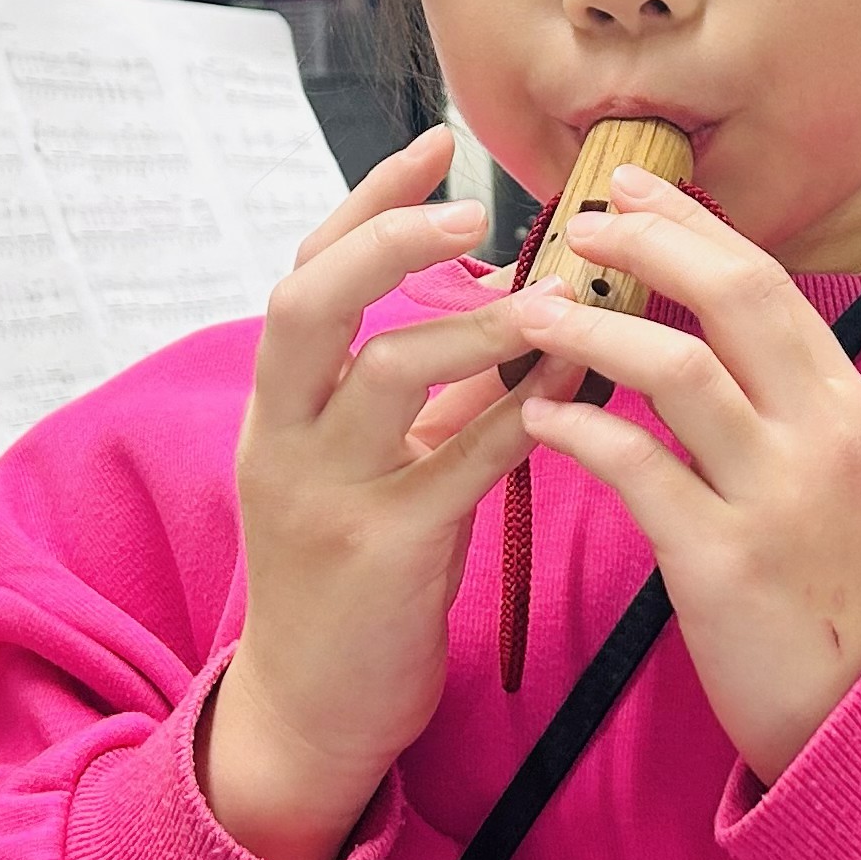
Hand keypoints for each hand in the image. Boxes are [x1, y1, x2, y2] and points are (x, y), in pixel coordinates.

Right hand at [213, 128, 543, 859]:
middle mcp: (285, 437)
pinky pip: (463, 462)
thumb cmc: (351, 578)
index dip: (366, 204)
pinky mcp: (385, 552)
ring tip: (554, 300)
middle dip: (389, 240)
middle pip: (307, 302)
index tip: (437, 146)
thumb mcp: (365, 468)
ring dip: (479, 323)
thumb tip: (510, 305)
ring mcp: (328, 493)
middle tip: (473, 213)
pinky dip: (527, 414)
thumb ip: (420, 392)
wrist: (311, 713)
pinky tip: (582, 386)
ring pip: (389, 372)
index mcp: (278, 405)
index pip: (303, 273)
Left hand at [506, 169, 860, 783]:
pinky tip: (536, 418)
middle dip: (648, 246)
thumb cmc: (838, 600)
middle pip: (735, 298)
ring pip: (678, 369)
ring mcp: (778, 496)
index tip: (633, 191)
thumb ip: (787, 412)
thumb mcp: (840, 485)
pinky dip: (580, 430)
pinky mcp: (726, 562)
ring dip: (592, 328)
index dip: (695, 229)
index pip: (770, 285)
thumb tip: (712, 344)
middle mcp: (824, 435)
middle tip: (574, 226)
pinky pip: (637, 469)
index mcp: (850, 407)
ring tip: (528, 311)